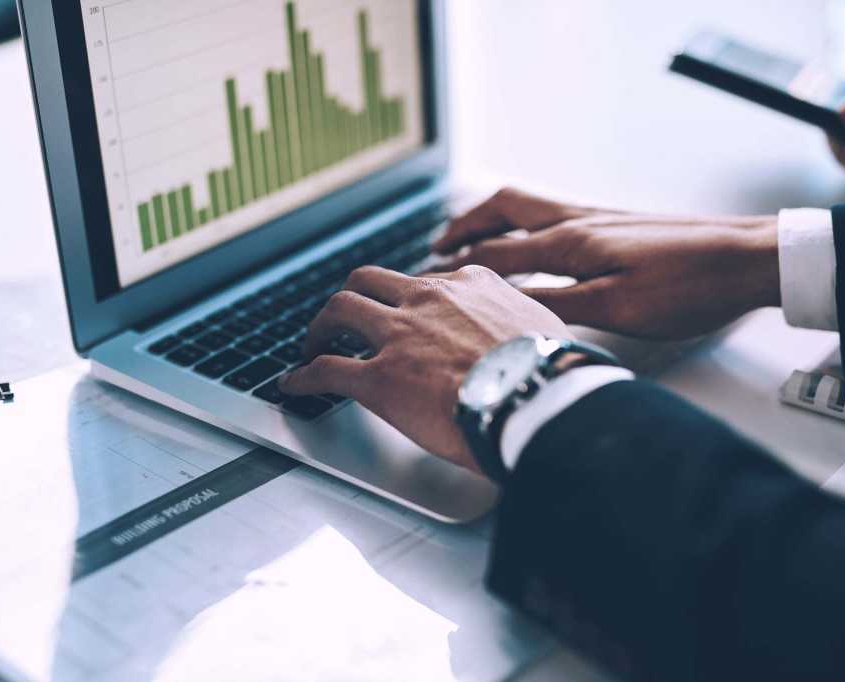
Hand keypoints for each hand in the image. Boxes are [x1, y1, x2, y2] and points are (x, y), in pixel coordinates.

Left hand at [279, 265, 572, 470]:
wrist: (537, 398)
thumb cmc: (550, 372)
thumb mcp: (543, 326)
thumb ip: (520, 324)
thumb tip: (528, 341)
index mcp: (468, 286)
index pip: (425, 281)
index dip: (407, 298)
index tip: (403, 312)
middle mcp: (427, 300)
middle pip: (370, 280)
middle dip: (352, 297)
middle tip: (343, 318)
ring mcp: (399, 335)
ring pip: (340, 309)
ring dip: (321, 327)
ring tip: (312, 345)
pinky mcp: (379, 378)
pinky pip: (327, 369)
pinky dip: (304, 376)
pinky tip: (294, 384)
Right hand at [432, 188, 779, 339]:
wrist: (749, 258)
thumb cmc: (691, 287)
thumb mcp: (619, 310)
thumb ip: (560, 306)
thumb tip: (509, 309)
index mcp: (572, 243)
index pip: (498, 251)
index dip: (460, 264)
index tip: (431, 277)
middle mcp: (579, 221)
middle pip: (505, 207)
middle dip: (466, 223)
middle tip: (439, 243)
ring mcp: (599, 218)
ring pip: (529, 207)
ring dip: (493, 220)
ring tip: (473, 238)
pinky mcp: (618, 224)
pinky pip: (553, 216)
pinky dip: (524, 226)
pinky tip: (533, 245)